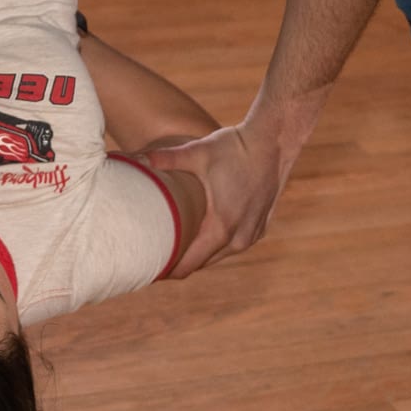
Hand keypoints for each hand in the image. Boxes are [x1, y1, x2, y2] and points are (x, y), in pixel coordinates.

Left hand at [143, 123, 283, 274]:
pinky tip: (203, 233)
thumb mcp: (198, 152)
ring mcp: (252, 234)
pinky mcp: (260, 227)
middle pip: (202, 263)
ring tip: (176, 246)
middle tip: (156, 255)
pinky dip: (218, 243)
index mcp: (221, 227)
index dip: (168, 269)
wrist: (275, 141)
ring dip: (200, 253)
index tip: (150, 268)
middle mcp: (239, 237)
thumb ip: (165, 158)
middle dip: (180, 262)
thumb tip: (134, 158)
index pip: (189, 265)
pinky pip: (234, 244)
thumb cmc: (235, 147)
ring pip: (219, 255)